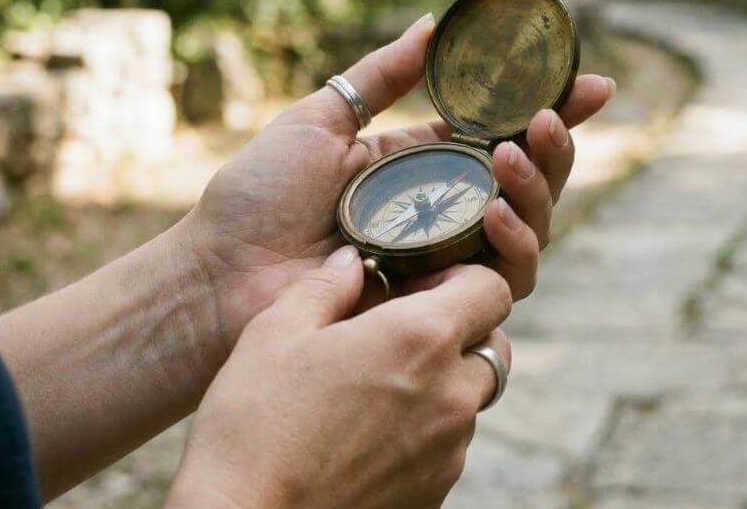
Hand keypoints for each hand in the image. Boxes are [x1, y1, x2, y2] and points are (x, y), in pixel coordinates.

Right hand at [166, 247, 512, 508]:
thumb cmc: (253, 426)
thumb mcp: (274, 333)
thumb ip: (325, 285)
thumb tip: (352, 260)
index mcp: (421, 339)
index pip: (493, 289)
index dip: (465, 278)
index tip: (424, 284)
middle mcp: (452, 393)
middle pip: (492, 345)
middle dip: (461, 331)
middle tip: (404, 332)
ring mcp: (450, 449)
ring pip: (470, 398)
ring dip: (442, 383)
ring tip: (377, 387)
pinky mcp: (437, 491)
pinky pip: (448, 446)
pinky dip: (425, 431)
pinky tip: (368, 434)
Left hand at [180, 14, 613, 368]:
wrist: (221, 275)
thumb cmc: (258, 199)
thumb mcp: (320, 119)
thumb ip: (381, 76)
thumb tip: (432, 23)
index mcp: (422, 165)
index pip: (502, 133)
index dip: (552, 109)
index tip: (591, 82)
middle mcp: (447, 212)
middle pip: (530, 180)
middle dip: (556, 147)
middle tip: (551, 118)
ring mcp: (449, 260)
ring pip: (532, 228)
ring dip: (539, 188)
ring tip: (516, 154)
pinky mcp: (446, 305)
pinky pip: (508, 278)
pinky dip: (514, 242)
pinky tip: (496, 210)